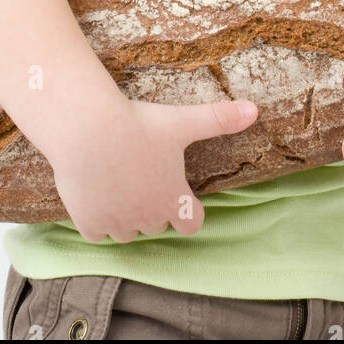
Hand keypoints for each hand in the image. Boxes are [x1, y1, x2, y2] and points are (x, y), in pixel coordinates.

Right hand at [48, 93, 258, 243]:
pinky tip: (96, 193)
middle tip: (142, 175)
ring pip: (127, 232)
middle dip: (152, 206)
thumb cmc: (138, 124)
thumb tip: (255, 110)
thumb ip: (220, 119)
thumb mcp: (183, 121)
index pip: (191, 224)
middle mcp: (147, 218)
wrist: (88, 128)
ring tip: (118, 183)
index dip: (187, 209)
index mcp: (173, 199)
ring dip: (125, 215)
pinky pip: (97, 234)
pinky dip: (96, 220)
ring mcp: (117, 223)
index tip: (176, 189)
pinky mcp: (89, 224)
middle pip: (156, 224)